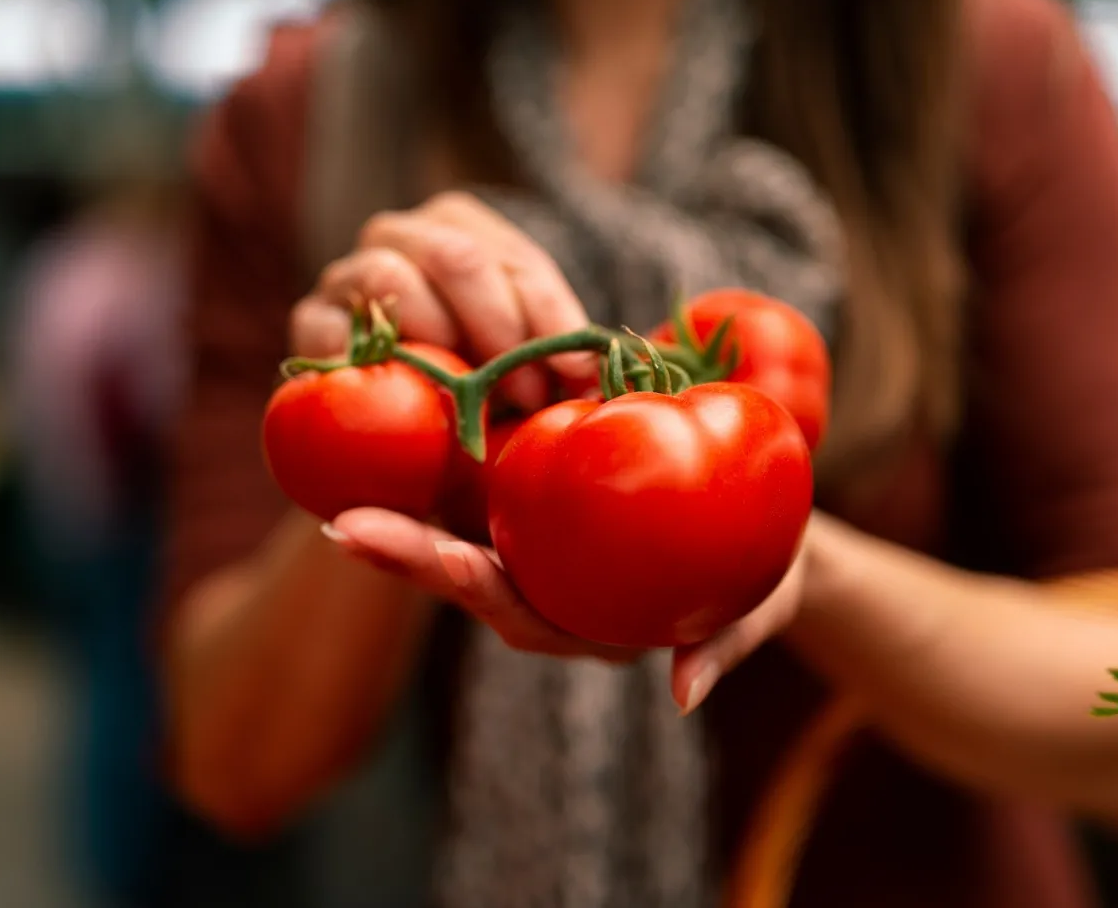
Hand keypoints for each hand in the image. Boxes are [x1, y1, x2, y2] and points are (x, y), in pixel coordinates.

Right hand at [289, 191, 596, 409]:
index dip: (551, 322)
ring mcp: (347, 276)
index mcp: (460, 229)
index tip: (575, 377)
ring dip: (437, 338)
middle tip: (524, 395)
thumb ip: (555, 356)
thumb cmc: (477, 392)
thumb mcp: (523, 363)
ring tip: (464, 394)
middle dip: (500, 328)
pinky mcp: (310, 324)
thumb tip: (598, 381)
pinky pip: (328, 329)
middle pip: (455, 257)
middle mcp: (400, 237)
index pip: (516, 263)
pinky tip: (392, 392)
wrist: (393, 436)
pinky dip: (363, 359)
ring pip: (388, 277)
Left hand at [322, 507, 813, 707]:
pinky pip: (491, 491)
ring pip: (465, 535)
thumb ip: (724, 648)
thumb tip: (682, 693)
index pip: (518, 614)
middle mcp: (555, 591)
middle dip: (407, 557)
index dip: (470, 590)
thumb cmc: (767, 573)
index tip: (436, 564)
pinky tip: (403, 425)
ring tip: (346, 486)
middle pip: (470, 577)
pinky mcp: (550, 508)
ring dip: (408, 515)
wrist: (773, 528)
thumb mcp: (760, 605)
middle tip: (343, 527)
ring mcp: (546, 550)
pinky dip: (446, 468)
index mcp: (591, 624)